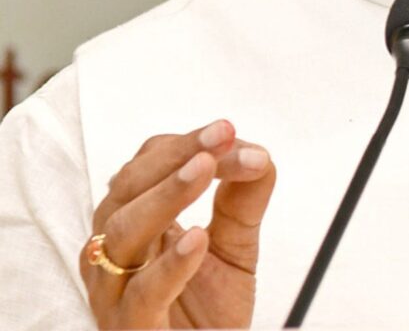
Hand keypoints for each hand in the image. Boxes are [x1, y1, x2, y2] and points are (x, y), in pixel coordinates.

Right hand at [79, 119, 275, 328]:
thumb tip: (259, 154)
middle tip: (221, 137)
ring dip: (166, 194)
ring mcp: (116, 295)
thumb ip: (243, 200)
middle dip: (176, 156)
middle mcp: (115, 253)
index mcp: (135, 223)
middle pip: (128, 189)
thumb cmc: (207, 315)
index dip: (187, 144)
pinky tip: (197, 238)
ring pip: (123, 233)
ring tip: (205, 169)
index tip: (228, 130)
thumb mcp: (235, 247)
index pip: (149, 165)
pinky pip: (141, 297)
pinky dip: (168, 265)